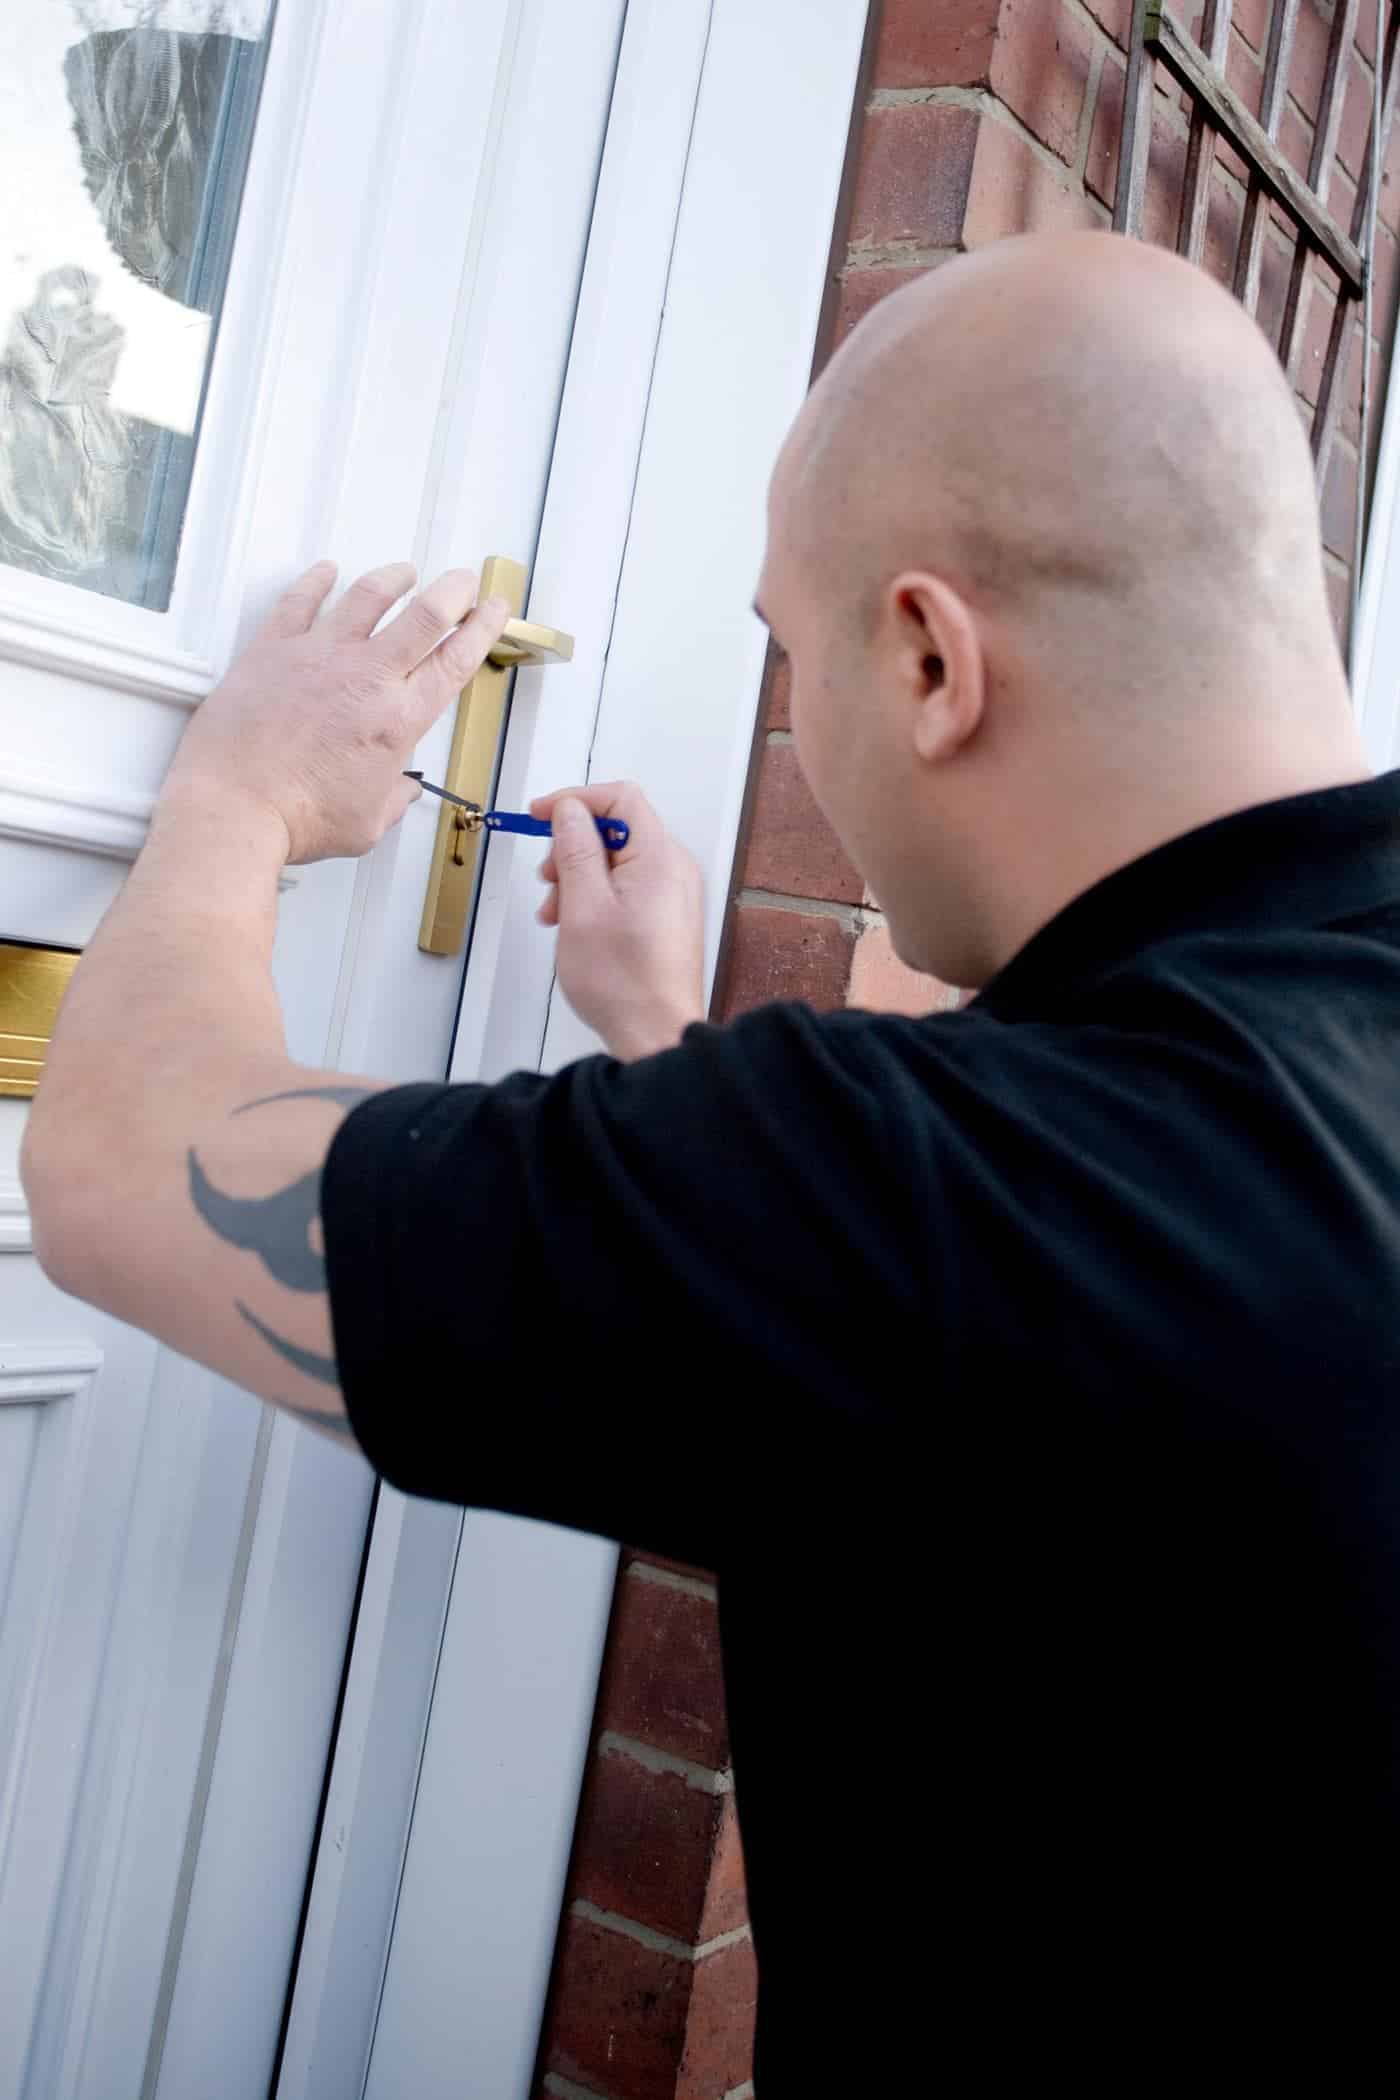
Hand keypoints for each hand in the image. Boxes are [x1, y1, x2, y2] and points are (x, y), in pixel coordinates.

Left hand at [160, 560, 510, 862]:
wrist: (233, 805)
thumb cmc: (295, 818)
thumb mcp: (366, 824)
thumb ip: (392, 799)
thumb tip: (400, 791)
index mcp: (397, 720)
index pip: (455, 660)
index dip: (483, 629)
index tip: (494, 611)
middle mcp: (365, 678)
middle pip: (425, 614)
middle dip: (454, 590)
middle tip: (464, 581)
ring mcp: (318, 656)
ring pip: (367, 596)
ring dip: (393, 578)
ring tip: (404, 571)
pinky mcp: (273, 649)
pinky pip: (299, 601)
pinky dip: (317, 580)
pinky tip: (326, 571)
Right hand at [532, 782, 705, 1059]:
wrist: (656, 1035)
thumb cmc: (622, 982)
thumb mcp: (582, 906)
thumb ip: (575, 850)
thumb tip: (570, 811)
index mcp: (659, 858)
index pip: (620, 798)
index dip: (575, 801)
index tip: (539, 816)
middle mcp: (674, 869)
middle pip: (617, 829)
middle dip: (572, 847)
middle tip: (547, 880)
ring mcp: (673, 895)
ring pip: (617, 862)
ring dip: (578, 877)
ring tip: (555, 915)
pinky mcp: (667, 917)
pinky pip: (627, 888)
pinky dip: (595, 897)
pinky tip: (574, 925)